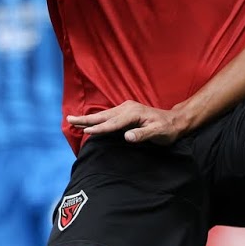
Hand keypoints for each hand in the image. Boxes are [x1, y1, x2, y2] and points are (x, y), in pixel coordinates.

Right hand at [67, 101, 186, 144]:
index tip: (86, 132)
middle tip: (69, 120)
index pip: (112, 123)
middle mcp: (128, 108)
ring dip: (88, 118)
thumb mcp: (159, 133)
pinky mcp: (125, 112)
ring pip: (103, 115)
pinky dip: (96, 118)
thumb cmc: (168, 129)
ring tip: (72, 120)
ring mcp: (126, 109)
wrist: (175, 121)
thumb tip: (127, 137)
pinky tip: (88, 121)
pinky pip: (108, 116)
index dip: (99, 128)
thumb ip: (143, 135)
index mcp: (133, 113)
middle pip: (103, 116)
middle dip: (86, 119)